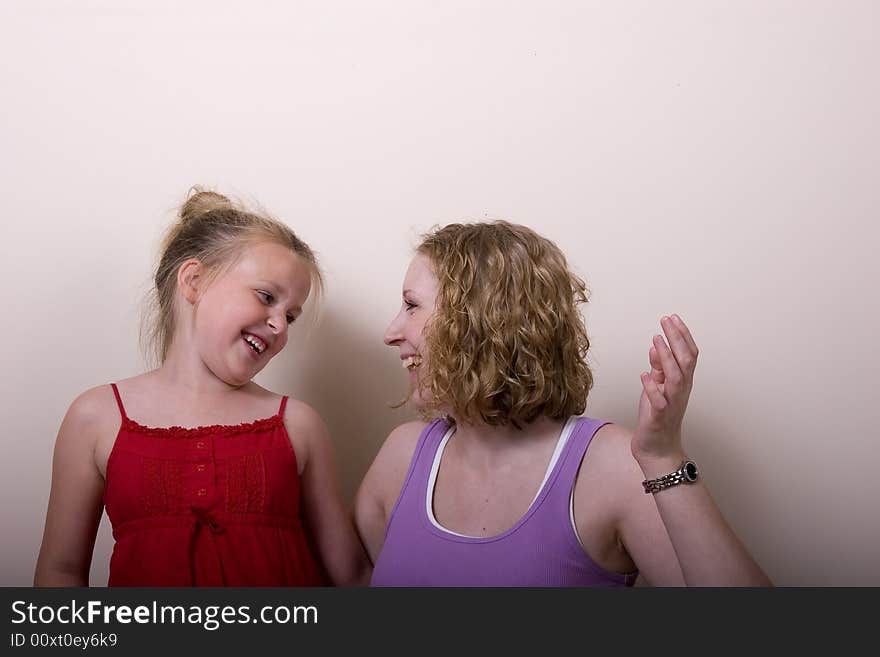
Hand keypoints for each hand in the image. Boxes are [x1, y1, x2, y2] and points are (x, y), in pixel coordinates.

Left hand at [631, 314, 698, 468]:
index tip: (672, 318)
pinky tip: (644, 375)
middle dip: (677, 339)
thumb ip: (658, 368)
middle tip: (667, 320)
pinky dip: (652, 387)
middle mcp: (681, 390)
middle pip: (685, 361)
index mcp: (682, 382)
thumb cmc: (656, 417)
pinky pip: (659, 401)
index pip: (688, 354)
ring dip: (666, 358)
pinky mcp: (660, 417)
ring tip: (656, 340)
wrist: (657, 448)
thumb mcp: (656, 386)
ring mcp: (672, 403)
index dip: (682, 335)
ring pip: (676, 378)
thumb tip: (655, 346)